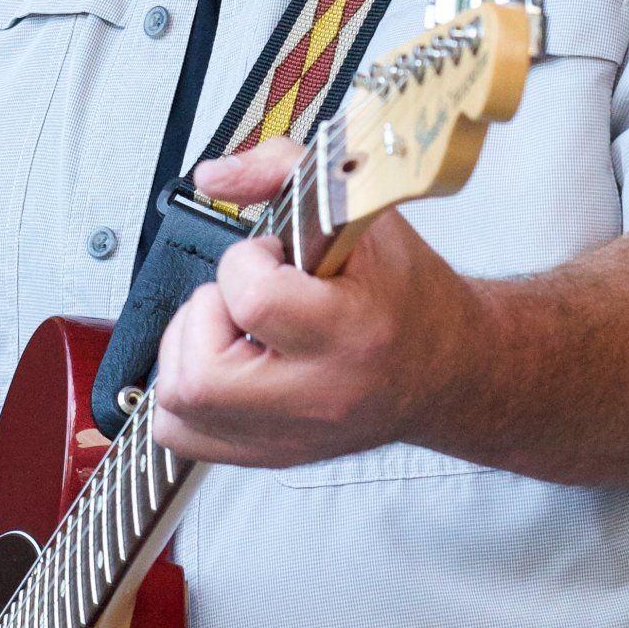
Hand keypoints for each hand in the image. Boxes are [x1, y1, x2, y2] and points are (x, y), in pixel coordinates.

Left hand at [152, 140, 480, 467]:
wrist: (449, 368)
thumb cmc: (410, 298)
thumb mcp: (364, 214)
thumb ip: (282, 172)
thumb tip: (214, 173)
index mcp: (351, 334)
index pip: (254, 300)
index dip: (246, 261)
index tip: (270, 256)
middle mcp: (317, 398)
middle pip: (199, 377)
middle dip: (203, 318)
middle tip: (238, 300)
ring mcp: (290, 436)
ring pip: (179, 409)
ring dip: (187, 354)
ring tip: (231, 330)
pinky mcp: (271, 455)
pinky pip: (183, 436)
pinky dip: (184, 396)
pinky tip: (220, 364)